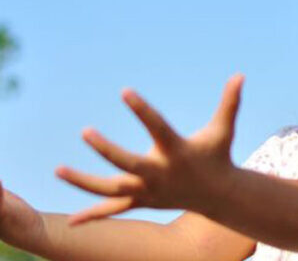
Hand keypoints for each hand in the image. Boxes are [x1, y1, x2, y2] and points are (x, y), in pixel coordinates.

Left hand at [56, 74, 244, 224]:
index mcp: (176, 152)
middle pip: (128, 164)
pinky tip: (69, 223)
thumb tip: (240, 75)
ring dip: (83, 182)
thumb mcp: (223, 129)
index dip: (142, 110)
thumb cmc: (216, 155)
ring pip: (110, 190)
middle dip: (106, 150)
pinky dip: (91, 216)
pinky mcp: (140, 202)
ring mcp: (147, 191)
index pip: (156, 127)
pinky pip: (112, 211)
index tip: (125, 91)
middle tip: (85, 131)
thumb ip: (229, 102)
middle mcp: (159, 174)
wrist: (217, 195)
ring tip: (57, 170)